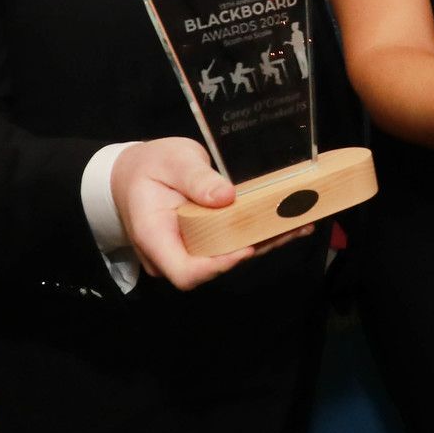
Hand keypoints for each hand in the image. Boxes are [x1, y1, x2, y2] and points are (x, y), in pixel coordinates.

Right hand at [111, 137, 312, 290]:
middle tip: (291, 225)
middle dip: (255, 249)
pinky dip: (259, 235)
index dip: (219, 266)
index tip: (247, 247)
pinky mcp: (203, 245)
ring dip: (265, 242)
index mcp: (154, 237)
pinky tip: (289, 223)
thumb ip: (196, 178)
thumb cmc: (150, 166)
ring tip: (301, 222)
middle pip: (215, 267)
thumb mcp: (172, 161)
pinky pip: (231, 246)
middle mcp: (171, 254)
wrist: (132, 174)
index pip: (186, 272)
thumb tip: (225, 196)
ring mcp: (187, 252)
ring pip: (229, 258)